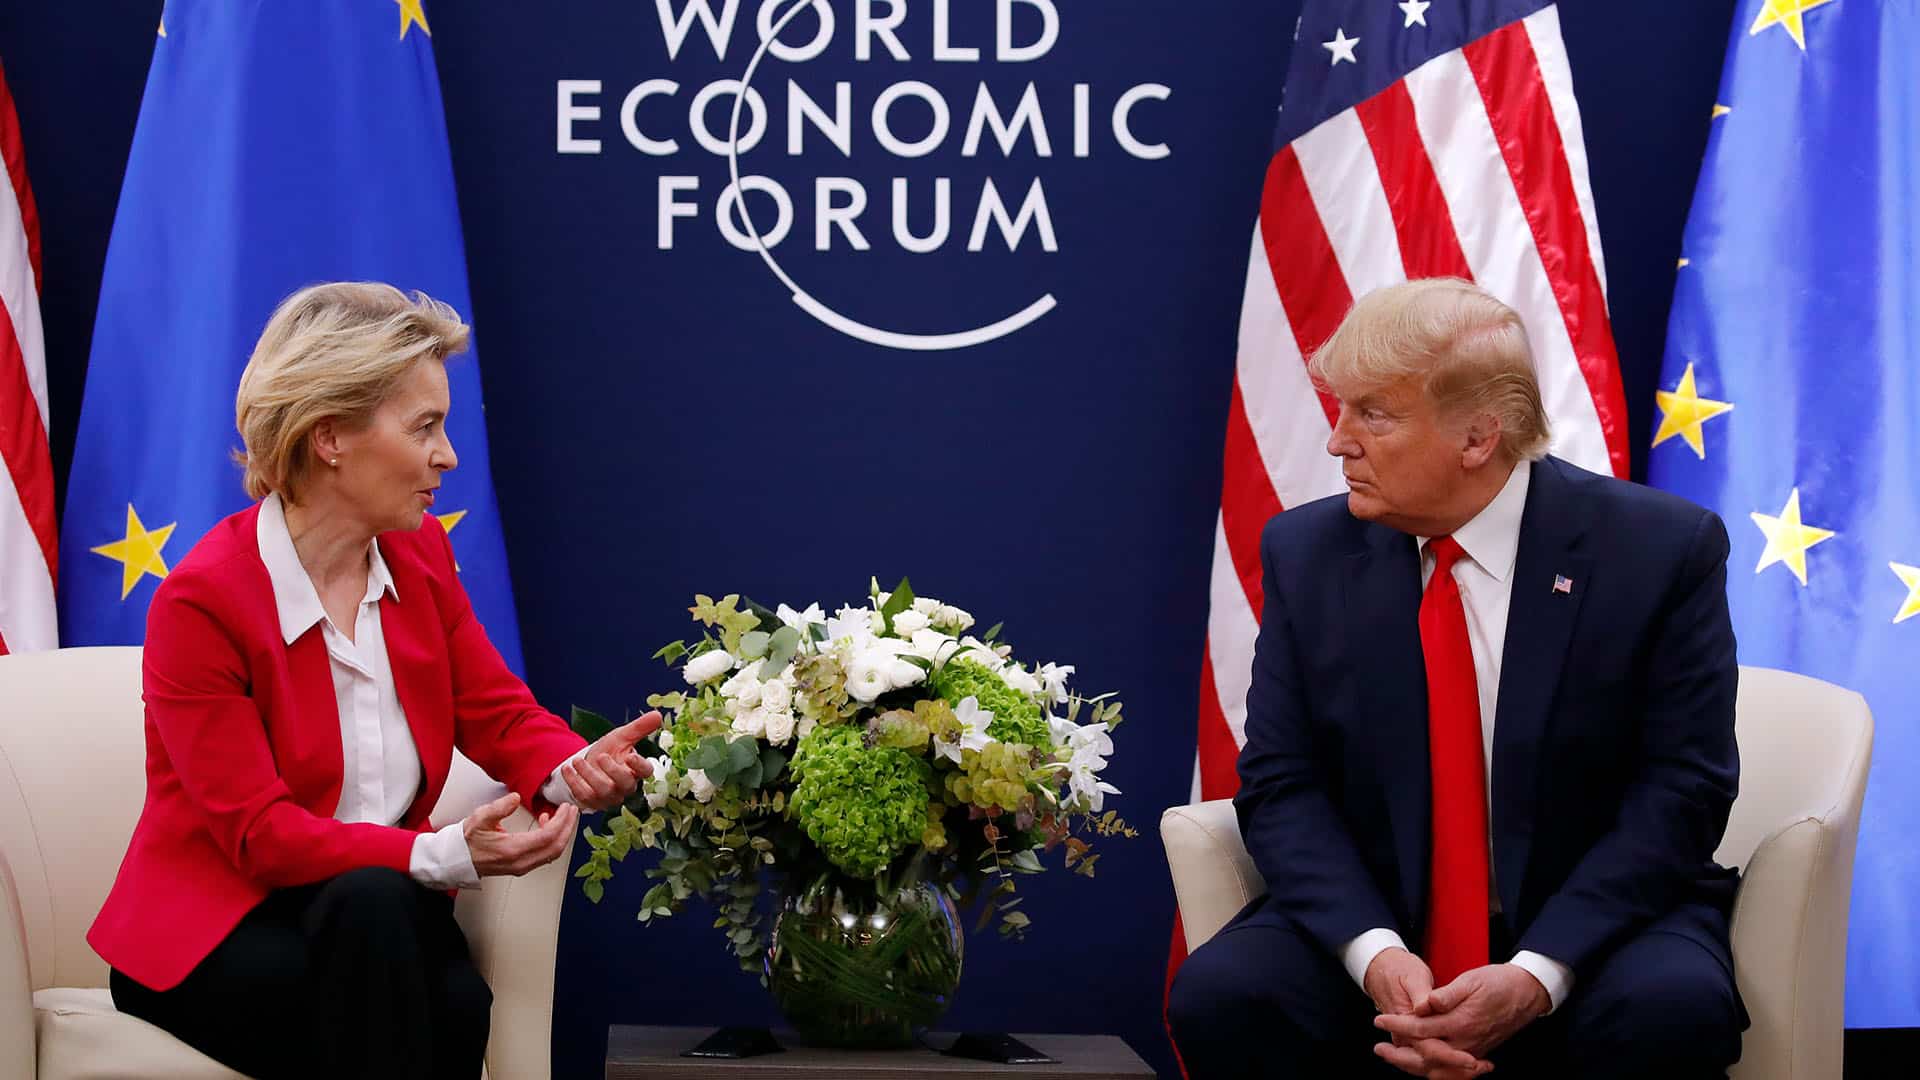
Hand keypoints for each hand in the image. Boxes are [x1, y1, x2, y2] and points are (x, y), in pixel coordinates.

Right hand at [462, 792, 578, 876]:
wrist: (457, 859)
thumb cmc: (467, 840)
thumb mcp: (479, 819)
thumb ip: (499, 808)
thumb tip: (515, 798)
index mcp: (513, 850)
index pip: (547, 837)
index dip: (561, 821)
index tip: (566, 807)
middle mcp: (521, 862)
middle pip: (556, 847)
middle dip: (568, 828)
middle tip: (572, 811)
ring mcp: (522, 866)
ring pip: (553, 853)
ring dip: (562, 834)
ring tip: (564, 816)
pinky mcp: (522, 866)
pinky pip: (545, 854)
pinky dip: (552, 840)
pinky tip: (547, 824)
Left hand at [561, 711, 662, 811]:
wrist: (590, 762)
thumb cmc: (611, 750)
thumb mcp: (622, 736)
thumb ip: (640, 727)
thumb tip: (658, 715)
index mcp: (636, 770)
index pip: (645, 771)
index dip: (639, 766)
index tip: (631, 756)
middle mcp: (626, 786)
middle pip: (625, 785)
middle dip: (612, 771)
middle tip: (601, 756)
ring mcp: (609, 797)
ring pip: (602, 791)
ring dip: (588, 775)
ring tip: (577, 760)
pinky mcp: (593, 802)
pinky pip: (584, 797)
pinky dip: (574, 782)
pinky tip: (567, 769)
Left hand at [1365, 948, 1490, 1077]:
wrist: (1528, 994)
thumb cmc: (1499, 983)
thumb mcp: (1471, 980)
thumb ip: (1446, 995)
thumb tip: (1423, 1004)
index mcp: (1461, 1022)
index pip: (1421, 1029)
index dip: (1397, 1025)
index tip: (1379, 1021)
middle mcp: (1466, 1042)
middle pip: (1426, 1058)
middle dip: (1399, 1057)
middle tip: (1378, 1049)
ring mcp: (1472, 1050)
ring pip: (1438, 1069)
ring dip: (1413, 1066)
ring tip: (1393, 1057)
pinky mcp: (1477, 1052)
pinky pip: (1451, 1070)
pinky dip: (1433, 1071)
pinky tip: (1420, 1065)